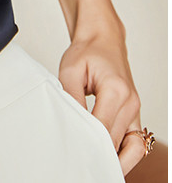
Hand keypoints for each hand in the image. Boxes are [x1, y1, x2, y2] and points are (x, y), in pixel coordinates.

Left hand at [58, 26, 145, 175]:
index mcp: (115, 89)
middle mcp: (130, 102)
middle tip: (79, 163)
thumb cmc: (87, 52)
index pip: (103, 128)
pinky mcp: (134, 114)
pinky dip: (125, 153)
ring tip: (97, 166)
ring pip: (132, 148)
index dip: (88, 143)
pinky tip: (110, 159)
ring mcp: (135, 109)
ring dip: (116, 159)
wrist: (102, 40)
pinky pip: (136, 142)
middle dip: (98, 153)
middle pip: (116, 141)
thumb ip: (71, 97)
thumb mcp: (70, 70)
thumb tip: (71, 123)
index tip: (73, 152)